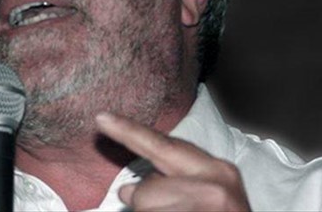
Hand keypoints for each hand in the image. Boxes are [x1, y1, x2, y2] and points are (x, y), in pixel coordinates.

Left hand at [95, 113, 249, 210]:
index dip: (129, 132)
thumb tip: (129, 189)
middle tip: (176, 211)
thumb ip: (172, 185)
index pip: (164, 146)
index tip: (102, 119)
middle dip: (149, 207)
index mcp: (219, 172)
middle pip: (147, 192)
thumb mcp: (210, 197)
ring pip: (145, 210)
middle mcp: (215, 187)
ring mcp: (205, 208)